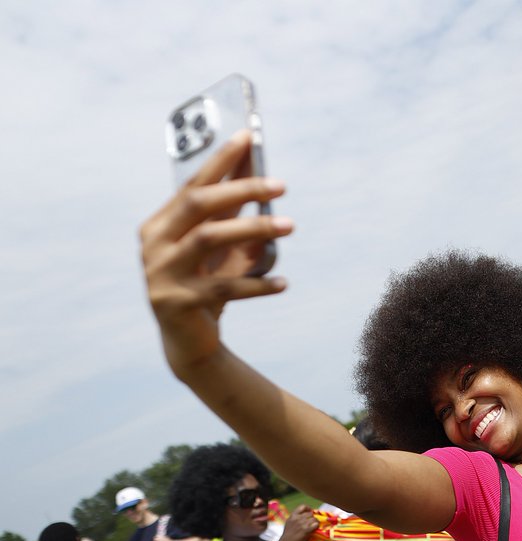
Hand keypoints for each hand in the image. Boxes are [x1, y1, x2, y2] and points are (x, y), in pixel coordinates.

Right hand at [139, 131, 292, 371]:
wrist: (189, 344)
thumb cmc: (206, 287)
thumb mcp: (220, 251)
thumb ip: (233, 218)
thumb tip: (263, 178)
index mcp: (160, 225)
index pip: (192, 184)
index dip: (220, 160)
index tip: (249, 137)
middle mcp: (153, 245)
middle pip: (198, 205)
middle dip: (241, 189)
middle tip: (281, 184)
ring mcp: (160, 274)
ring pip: (209, 239)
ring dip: (253, 229)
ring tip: (290, 225)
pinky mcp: (176, 303)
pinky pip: (222, 287)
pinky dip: (256, 284)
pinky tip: (283, 284)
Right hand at [277, 505, 318, 540]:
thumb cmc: (288, 533)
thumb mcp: (289, 522)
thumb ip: (296, 517)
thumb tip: (304, 514)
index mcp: (293, 515)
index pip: (302, 506)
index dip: (308, 508)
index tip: (310, 511)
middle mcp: (298, 518)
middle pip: (310, 513)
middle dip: (312, 517)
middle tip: (312, 522)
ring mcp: (302, 523)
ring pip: (314, 518)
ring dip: (315, 522)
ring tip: (313, 525)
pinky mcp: (306, 529)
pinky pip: (316, 524)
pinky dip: (316, 526)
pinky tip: (314, 528)